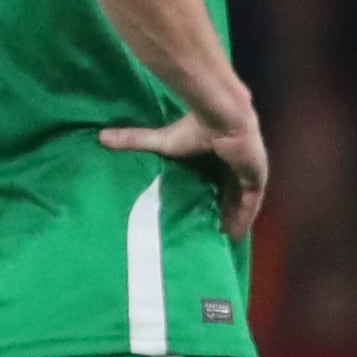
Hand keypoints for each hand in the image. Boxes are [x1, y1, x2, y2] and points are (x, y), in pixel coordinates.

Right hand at [99, 111, 266, 238]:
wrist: (222, 118)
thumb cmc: (194, 128)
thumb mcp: (161, 141)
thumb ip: (135, 140)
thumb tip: (101, 136)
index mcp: (218, 155)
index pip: (215, 179)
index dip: (209, 195)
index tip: (197, 211)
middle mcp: (235, 165)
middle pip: (229, 193)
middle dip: (221, 210)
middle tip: (208, 231)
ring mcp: (248, 172)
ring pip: (241, 202)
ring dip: (232, 218)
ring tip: (218, 238)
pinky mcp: (256, 178)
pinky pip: (250, 205)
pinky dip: (243, 219)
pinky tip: (232, 235)